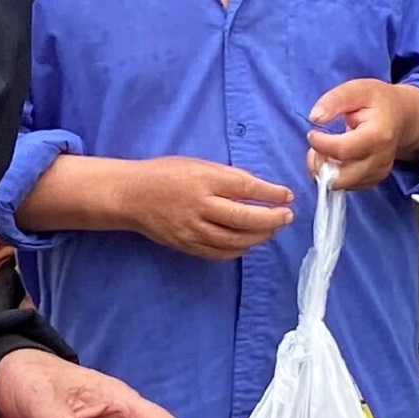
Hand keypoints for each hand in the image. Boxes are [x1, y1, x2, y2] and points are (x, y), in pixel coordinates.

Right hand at [107, 157, 295, 258]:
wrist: (131, 196)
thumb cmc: (166, 174)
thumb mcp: (197, 165)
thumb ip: (226, 177)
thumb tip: (259, 190)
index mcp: (203, 179)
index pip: (245, 188)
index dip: (270, 193)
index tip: (287, 195)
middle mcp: (199, 205)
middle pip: (244, 218)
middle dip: (271, 219)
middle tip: (286, 216)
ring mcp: (192, 229)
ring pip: (235, 239)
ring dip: (259, 236)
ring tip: (272, 229)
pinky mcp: (187, 245)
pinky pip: (220, 252)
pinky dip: (239, 249)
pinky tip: (249, 242)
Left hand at [308, 78, 418, 190]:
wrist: (402, 115)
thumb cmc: (378, 101)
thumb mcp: (357, 89)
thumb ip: (335, 100)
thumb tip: (315, 118)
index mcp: (378, 135)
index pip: (342, 150)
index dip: (321, 144)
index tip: (313, 133)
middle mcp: (381, 159)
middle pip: (340, 177)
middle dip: (320, 163)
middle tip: (319, 144)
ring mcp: (378, 173)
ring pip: (340, 184)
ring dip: (325, 169)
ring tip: (327, 148)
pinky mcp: (374, 180)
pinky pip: (346, 186)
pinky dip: (334, 174)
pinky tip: (336, 156)